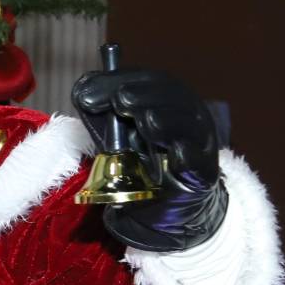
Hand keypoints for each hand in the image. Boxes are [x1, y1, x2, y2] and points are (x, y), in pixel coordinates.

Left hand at [71, 66, 226, 252]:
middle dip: (144, 97)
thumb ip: (101, 112)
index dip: (118, 82)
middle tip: (120, 100)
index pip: (148, 81)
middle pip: (171, 98)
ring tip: (146, 121)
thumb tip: (82, 90)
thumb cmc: (138, 160)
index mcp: (167, 99)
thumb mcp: (114, 133)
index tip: (86, 95)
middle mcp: (188, 115)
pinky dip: (187, 156)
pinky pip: (197, 162)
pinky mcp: (203, 173)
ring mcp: (199, 142)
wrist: (162, 203)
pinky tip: (174, 154)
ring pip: (188, 127)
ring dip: (166, 122)